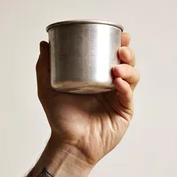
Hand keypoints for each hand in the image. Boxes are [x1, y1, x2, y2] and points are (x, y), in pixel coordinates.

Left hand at [36, 32, 139, 165]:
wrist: (69, 143)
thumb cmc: (61, 119)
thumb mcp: (48, 89)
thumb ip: (45, 68)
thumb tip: (44, 43)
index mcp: (96, 76)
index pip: (111, 55)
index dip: (118, 43)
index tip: (119, 34)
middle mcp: (110, 85)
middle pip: (126, 63)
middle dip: (127, 53)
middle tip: (121, 49)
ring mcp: (119, 98)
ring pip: (132, 77)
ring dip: (128, 69)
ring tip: (116, 68)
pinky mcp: (124, 112)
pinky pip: (128, 96)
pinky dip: (125, 87)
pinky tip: (117, 83)